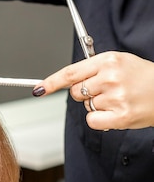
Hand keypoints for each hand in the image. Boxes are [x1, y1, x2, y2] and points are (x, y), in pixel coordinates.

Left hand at [33, 52, 153, 129]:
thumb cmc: (143, 78)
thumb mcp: (120, 62)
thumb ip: (94, 69)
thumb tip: (66, 80)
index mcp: (108, 60)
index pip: (70, 73)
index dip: (51, 82)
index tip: (38, 90)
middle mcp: (110, 77)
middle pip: (75, 92)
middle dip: (85, 94)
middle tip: (107, 91)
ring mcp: (116, 97)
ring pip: (86, 106)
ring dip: (98, 106)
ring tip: (119, 100)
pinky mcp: (121, 116)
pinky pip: (92, 121)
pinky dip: (100, 120)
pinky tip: (116, 113)